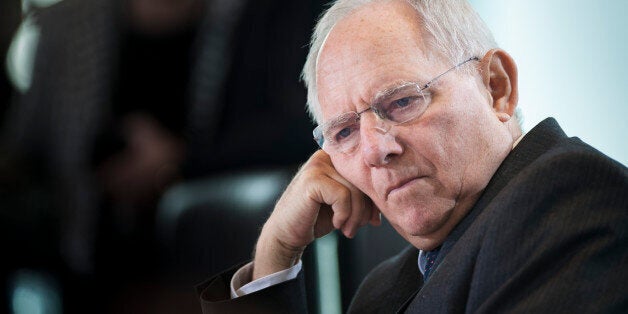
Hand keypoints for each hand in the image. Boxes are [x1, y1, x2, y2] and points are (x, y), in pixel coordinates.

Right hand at [253, 150, 380, 279]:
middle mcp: (326, 156)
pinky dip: (344, 214)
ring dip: (356, 216)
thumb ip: (362, 196)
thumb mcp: (344, 204)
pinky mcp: (312, 179)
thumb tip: (386, 201)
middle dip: (366, 208)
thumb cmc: (316, 218)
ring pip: (355, 190)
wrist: (287, 233)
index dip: (373, 197)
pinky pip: (343, 196)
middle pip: (362, 180)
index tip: (372, 219)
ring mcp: (317, 166)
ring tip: (348, 230)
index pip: (365, 173)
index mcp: (335, 158)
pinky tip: (336, 223)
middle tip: (359, 227)